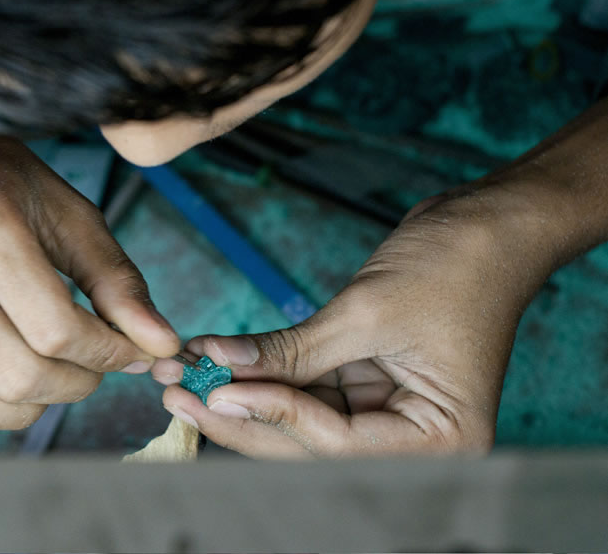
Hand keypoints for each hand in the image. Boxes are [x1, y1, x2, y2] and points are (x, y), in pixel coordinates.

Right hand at [0, 114, 179, 433]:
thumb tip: (160, 346)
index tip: (129, 349)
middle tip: (91, 365)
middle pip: (12, 372)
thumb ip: (115, 278)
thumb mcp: (65, 208)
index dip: (107, 352)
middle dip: (74, 384)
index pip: (54, 326)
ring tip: (47, 381)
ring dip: (21, 412)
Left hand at [152, 192, 552, 457]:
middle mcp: (413, 434)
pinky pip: (303, 381)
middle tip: (176, 391)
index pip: (337, 443)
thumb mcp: (367, 312)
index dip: (271, 415)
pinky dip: (259, 367)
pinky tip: (212, 355)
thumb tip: (220, 371)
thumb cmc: (456, 264)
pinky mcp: (363, 379)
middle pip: (308, 438)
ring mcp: (386, 407)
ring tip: (180, 370)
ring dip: (238, 387)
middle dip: (239, 411)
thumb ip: (292, 352)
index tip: (211, 393)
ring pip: (297, 412)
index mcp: (439, 437)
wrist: (490, 223)